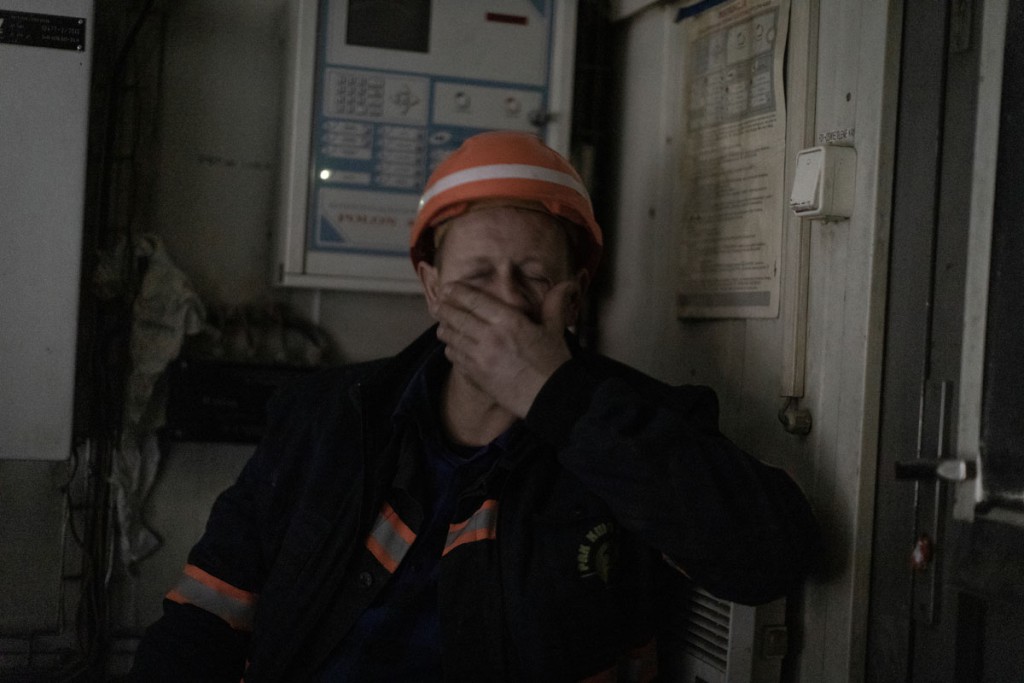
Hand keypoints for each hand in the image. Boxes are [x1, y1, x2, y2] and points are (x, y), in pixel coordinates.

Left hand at [432, 279, 576, 417]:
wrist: (549, 398)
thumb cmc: (553, 362)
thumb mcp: (555, 329)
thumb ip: (555, 304)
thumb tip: (567, 284)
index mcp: (509, 321)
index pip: (475, 300)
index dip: (457, 292)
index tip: (448, 288)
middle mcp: (490, 336)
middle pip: (457, 317)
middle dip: (444, 309)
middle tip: (437, 305)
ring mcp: (480, 357)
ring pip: (452, 337)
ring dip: (445, 329)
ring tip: (442, 325)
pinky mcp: (476, 375)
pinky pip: (455, 357)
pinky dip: (450, 349)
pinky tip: (451, 347)